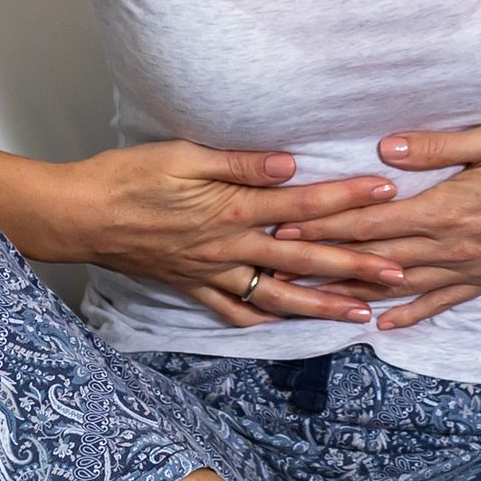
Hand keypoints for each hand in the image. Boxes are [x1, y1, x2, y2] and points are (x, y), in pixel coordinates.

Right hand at [20, 139, 405, 326]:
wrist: (81, 214)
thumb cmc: (129, 176)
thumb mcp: (183, 154)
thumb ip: (241, 162)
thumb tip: (291, 165)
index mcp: (232, 209)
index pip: (304, 204)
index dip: (348, 199)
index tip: (387, 195)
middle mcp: (230, 247)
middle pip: (304, 259)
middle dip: (355, 265)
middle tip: (399, 271)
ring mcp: (213, 272)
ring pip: (278, 295)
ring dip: (323, 304)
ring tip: (363, 312)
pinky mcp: (194, 285)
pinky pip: (236, 311)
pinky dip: (267, 320)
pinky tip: (291, 325)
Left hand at [270, 125, 480, 328]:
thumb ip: (432, 147)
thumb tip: (381, 151)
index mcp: (446, 208)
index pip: (371, 221)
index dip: (326, 225)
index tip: (287, 227)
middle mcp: (452, 246)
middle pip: (376, 257)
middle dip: (324, 261)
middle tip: (280, 267)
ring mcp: (470, 268)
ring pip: (400, 286)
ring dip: (354, 292)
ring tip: (313, 300)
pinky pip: (440, 301)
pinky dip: (409, 314)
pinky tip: (382, 325)